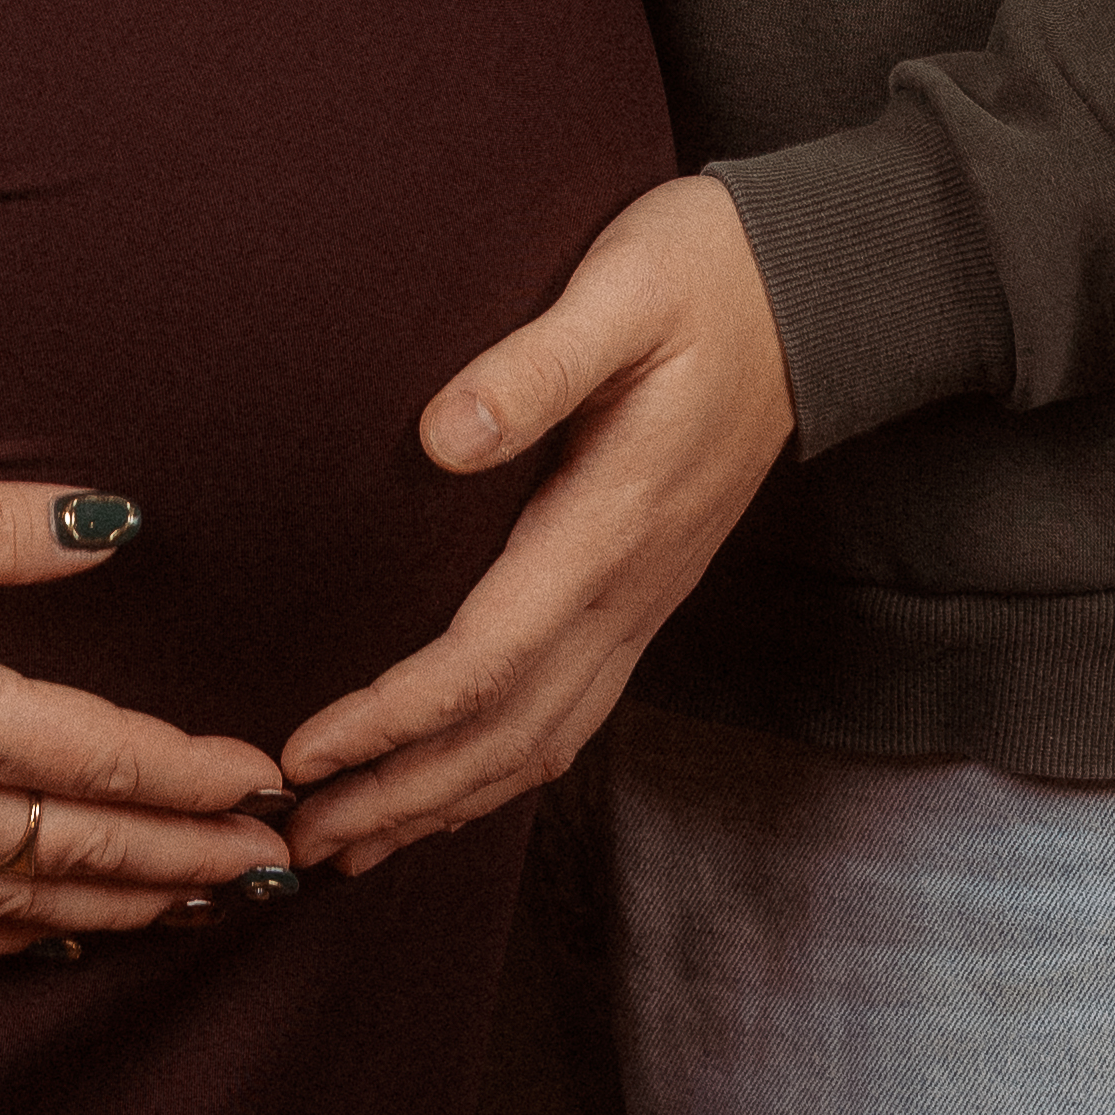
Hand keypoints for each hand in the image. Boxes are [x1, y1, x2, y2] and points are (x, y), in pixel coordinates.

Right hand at [0, 467, 295, 954]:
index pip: (101, 757)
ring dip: (126, 907)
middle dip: (193, 859)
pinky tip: (54, 940)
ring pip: (24, 903)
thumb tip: (115, 522)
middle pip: (83, 847)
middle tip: (280, 870)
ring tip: (205, 911)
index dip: (195, 775)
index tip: (269, 781)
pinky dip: (19, 939)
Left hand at [280, 175, 796, 874]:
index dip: (391, 719)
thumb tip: (441, 437)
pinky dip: (501, 769)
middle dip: (401, 796)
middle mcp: (630, 587)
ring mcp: (644, 599)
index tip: (304, 751)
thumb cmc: (705, 274)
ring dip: (446, 801)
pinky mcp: (645, 592)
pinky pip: (572, 713)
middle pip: (506, 734)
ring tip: (353, 841)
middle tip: (296, 840)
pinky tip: (452, 781)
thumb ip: (534, 366)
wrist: (819, 295)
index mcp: (609, 522)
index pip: (485, 660)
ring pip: (542, 742)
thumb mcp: (619, 289)